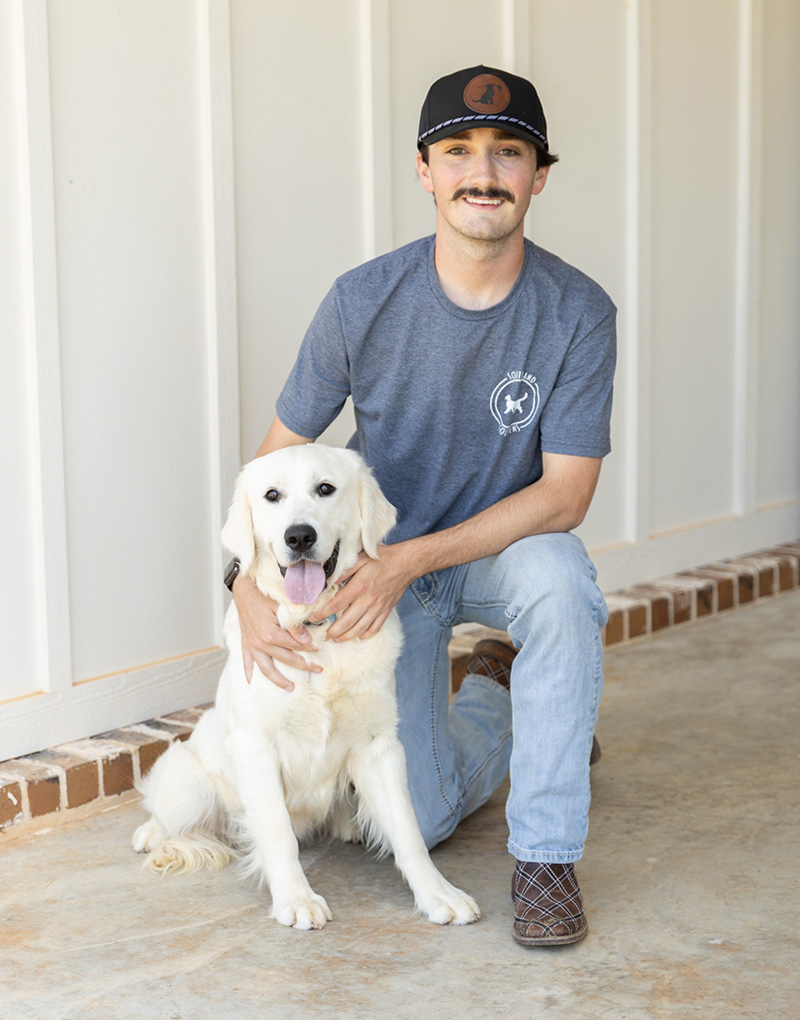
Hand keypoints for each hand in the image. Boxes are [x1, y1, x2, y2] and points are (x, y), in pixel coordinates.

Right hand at [232, 574, 320, 691]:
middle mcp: (260, 644)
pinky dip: (250, 673)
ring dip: (279, 680)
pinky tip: (253, 682)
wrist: (244, 588)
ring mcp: (252, 645)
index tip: (319, 648)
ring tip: (291, 688)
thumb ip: (295, 624)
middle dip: (304, 665)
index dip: (309, 647)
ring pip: (266, 669)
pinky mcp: (245, 643)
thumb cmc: (264, 593)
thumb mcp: (283, 606)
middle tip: (318, 669)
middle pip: (286, 659)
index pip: (296, 645)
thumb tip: (306, 639)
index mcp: (271, 634)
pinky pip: (247, 662)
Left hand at [309, 544, 415, 641]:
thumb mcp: (360, 559)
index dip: (323, 613)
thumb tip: (329, 580)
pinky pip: (375, 628)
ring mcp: (378, 608)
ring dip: (347, 636)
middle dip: (333, 631)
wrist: (407, 563)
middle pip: (347, 622)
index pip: (336, 604)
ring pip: (360, 629)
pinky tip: (359, 635)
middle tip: (324, 635)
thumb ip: (344, 570)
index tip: (314, 618)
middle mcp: (368, 600)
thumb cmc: (383, 559)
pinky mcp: (386, 611)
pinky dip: (366, 634)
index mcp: (359, 586)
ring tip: (337, 638)